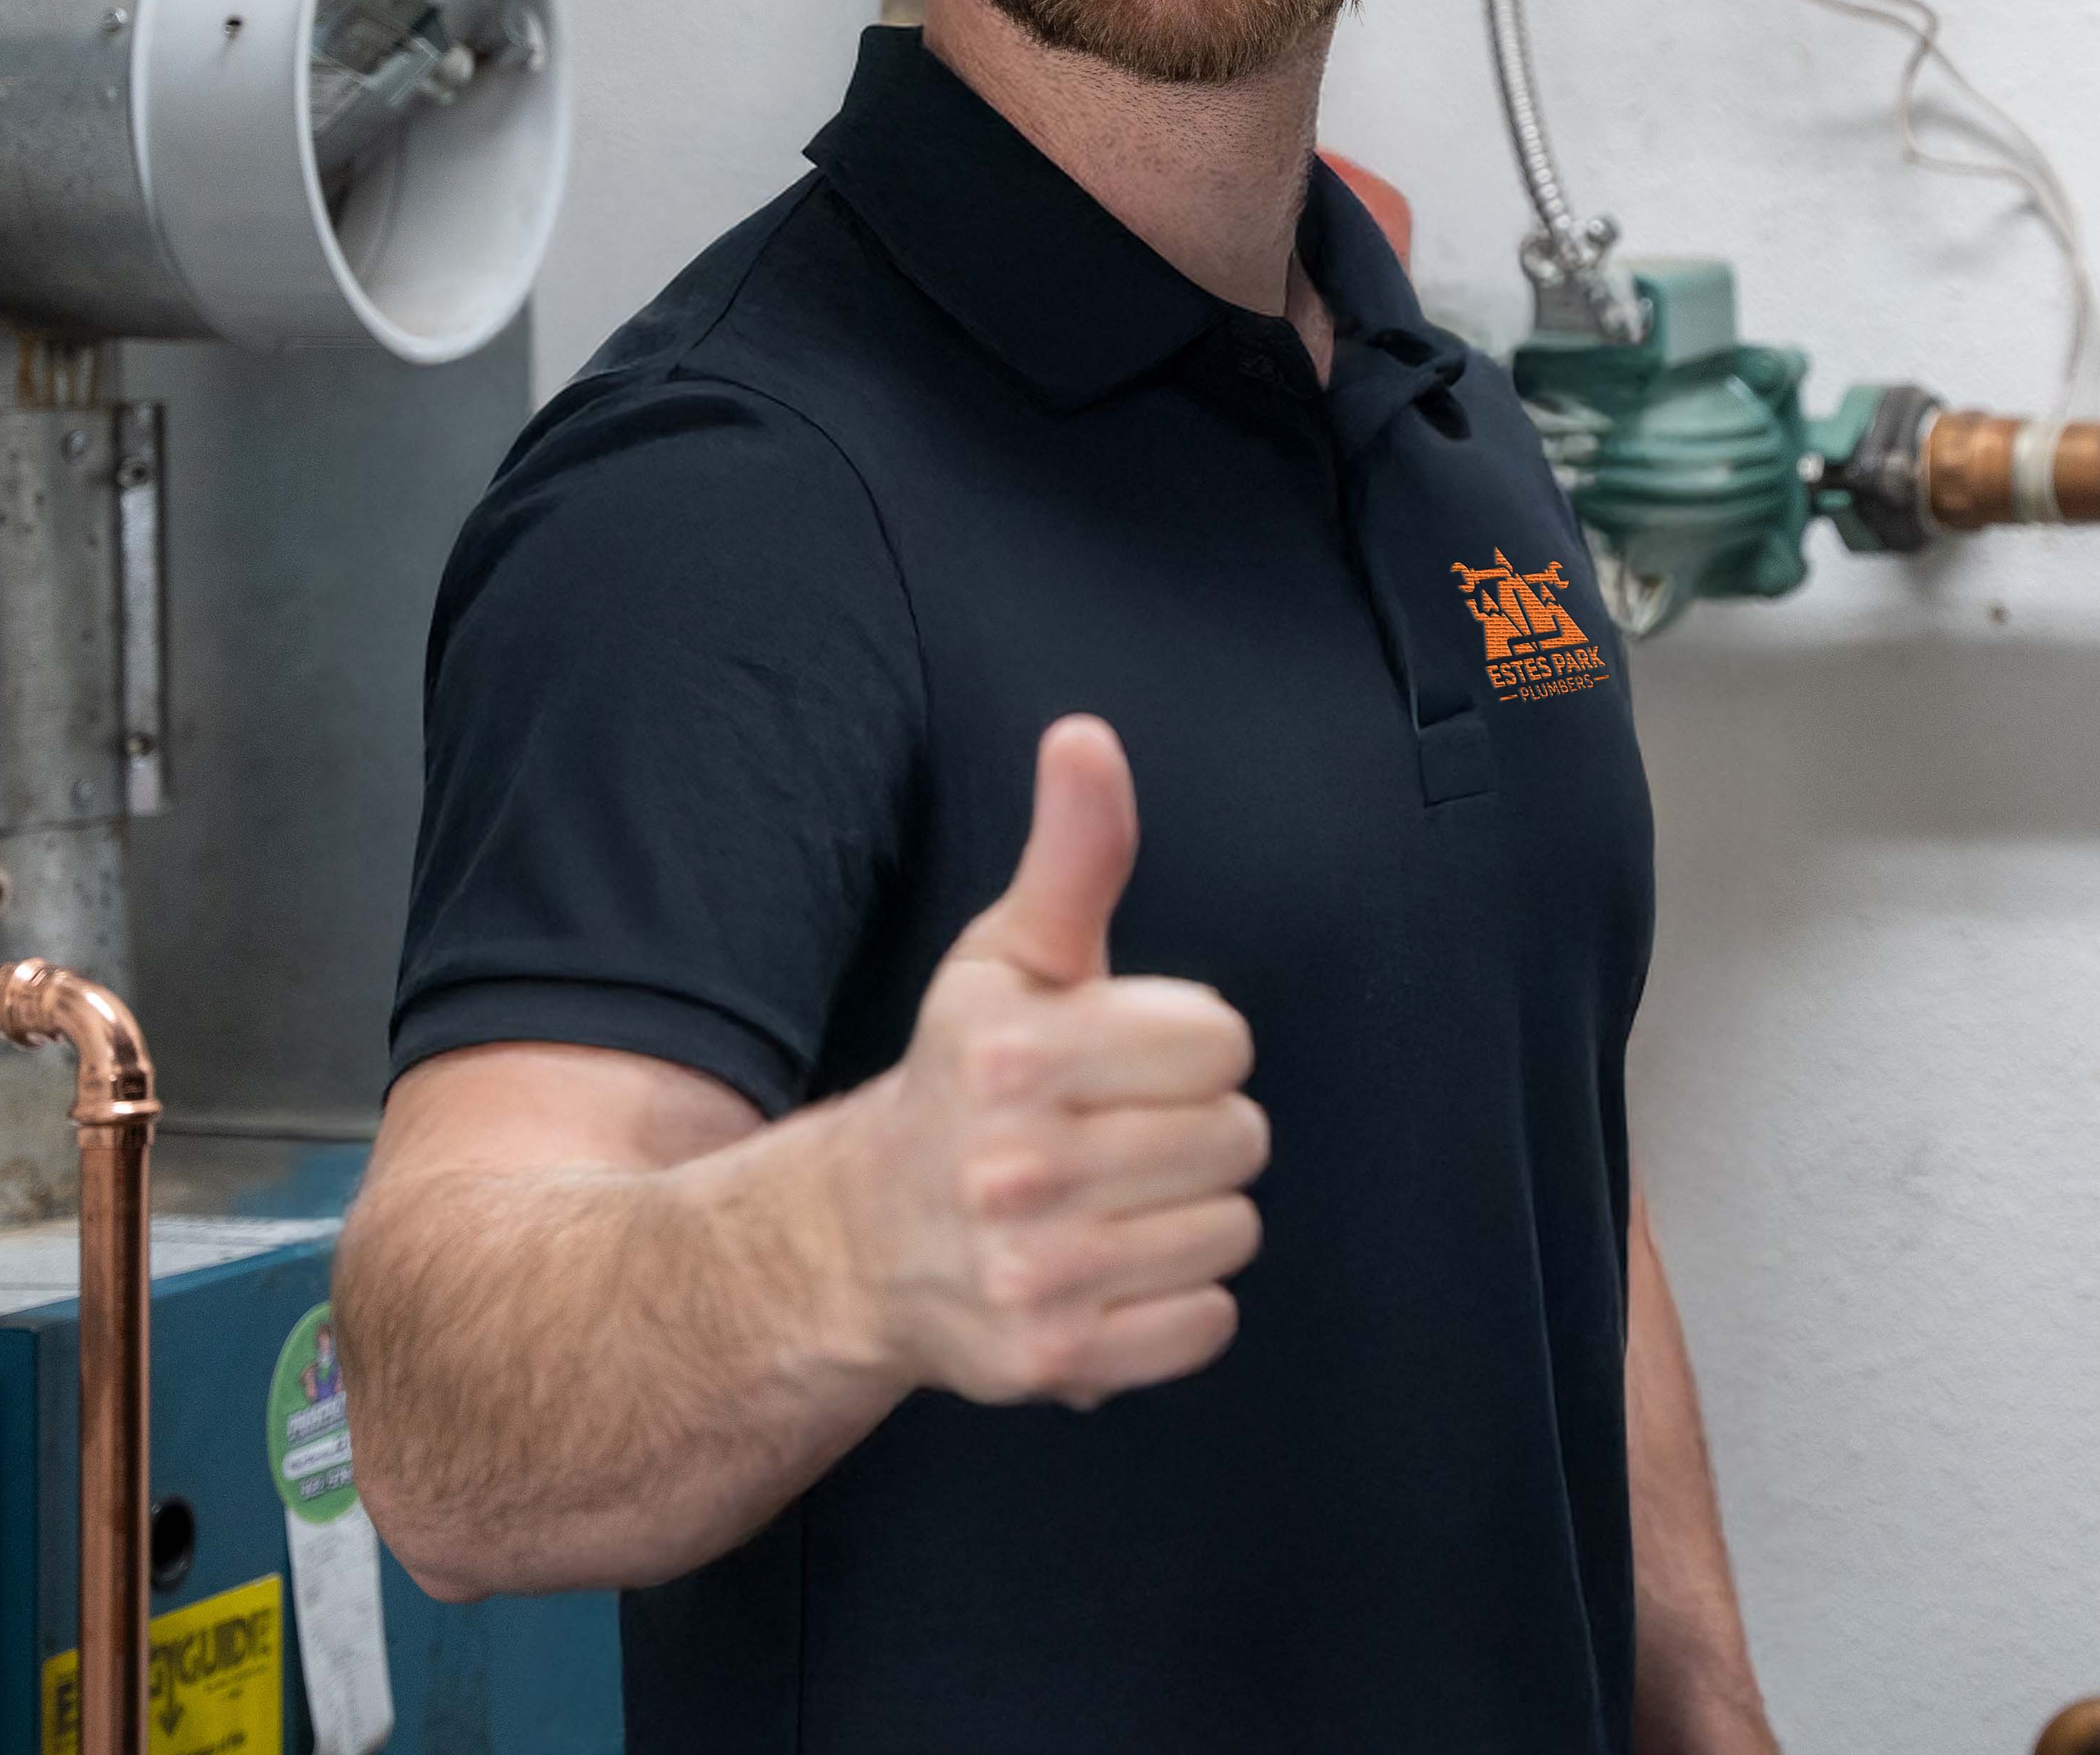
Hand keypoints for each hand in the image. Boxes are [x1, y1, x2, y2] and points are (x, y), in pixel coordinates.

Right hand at [820, 716, 1266, 1408]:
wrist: (861, 1243)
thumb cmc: (960, 1082)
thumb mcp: (1008, 956)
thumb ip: (1072, 852)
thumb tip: (1086, 739)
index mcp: (1011, 1056)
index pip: (1222, 1042)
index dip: (1189, 1045)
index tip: (1127, 1059)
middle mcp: (1013, 1168)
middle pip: (1237, 1138)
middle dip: (1195, 1129)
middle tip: (1120, 1135)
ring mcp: (1033, 1273)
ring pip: (1232, 1230)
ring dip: (1190, 1216)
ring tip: (1116, 1201)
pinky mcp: (1053, 1360)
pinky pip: (1206, 1323)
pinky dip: (1178, 1304)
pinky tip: (1115, 1271)